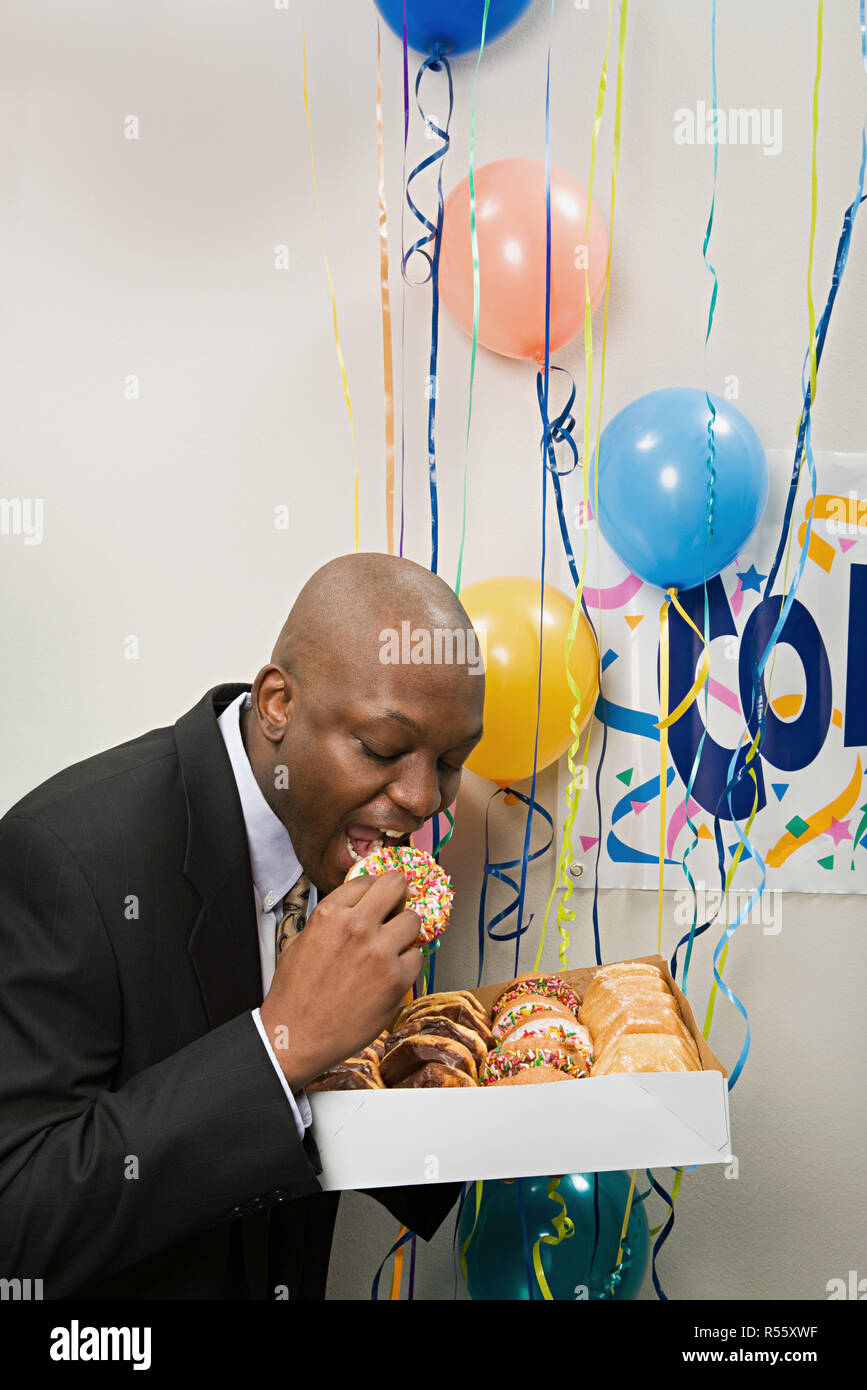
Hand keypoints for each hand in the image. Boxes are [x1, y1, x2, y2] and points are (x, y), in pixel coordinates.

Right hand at [259, 870, 421, 1089]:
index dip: (374, 890)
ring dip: (405, 932)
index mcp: (330, 913)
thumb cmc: (294, 994)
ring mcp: (380, 951)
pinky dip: (407, 963)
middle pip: (396, 885)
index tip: (378, 899)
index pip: (367, 880)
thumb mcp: (298, 942)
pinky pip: (416, 957)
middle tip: (395, 909)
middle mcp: (357, 926)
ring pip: (413, 920)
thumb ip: (327, 922)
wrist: (296, 1036)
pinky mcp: (396, 979)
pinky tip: (391, 973)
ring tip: (392, 947)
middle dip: (398, 896)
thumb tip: (349, 911)